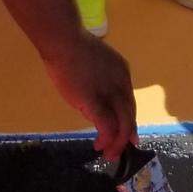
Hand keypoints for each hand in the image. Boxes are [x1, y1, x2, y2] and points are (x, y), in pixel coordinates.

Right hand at [43, 32, 137, 160]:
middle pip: (129, 115)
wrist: (62, 39)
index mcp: (122, 72)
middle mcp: (121, 83)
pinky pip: (107, 125)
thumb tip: (92, 103)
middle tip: (118, 150)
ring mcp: (109, 92)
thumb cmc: (71, 47)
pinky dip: (107, 138)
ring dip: (117, 142)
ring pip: (123, 123)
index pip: (128, 102)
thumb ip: (99, 81)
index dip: (128, 120)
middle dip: (126, 136)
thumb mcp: (94, 62)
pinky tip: (100, 144)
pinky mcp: (94, 100)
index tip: (128, 136)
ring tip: (107, 152)